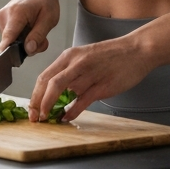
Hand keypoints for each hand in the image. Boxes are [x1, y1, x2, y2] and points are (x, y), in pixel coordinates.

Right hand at [0, 0, 59, 55]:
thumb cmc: (44, 1)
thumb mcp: (49, 18)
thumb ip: (38, 35)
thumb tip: (28, 50)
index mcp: (16, 13)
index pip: (8, 37)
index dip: (10, 52)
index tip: (13, 60)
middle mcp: (3, 16)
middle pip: (12, 43)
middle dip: (28, 46)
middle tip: (41, 38)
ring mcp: (0, 19)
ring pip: (11, 42)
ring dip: (24, 42)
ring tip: (35, 29)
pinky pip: (9, 37)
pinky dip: (20, 37)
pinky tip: (27, 28)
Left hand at [27, 36, 155, 122]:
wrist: (137, 50)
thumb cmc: (112, 56)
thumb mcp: (85, 59)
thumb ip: (71, 74)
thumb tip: (58, 93)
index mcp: (69, 56)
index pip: (44, 76)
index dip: (34, 94)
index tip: (31, 108)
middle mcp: (76, 63)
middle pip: (47, 83)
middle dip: (38, 102)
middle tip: (35, 117)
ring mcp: (88, 74)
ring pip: (61, 90)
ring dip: (51, 107)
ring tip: (48, 118)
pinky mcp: (102, 85)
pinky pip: (81, 100)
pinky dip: (72, 111)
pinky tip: (67, 118)